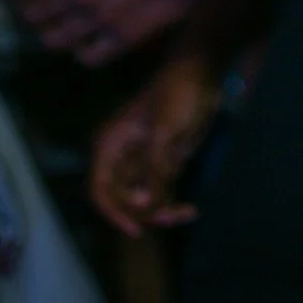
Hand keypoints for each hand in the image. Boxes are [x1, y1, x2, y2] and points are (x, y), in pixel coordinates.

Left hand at [4, 0, 224, 65]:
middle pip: (32, 16)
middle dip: (24, 11)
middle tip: (28, 5)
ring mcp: (100, 22)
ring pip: (53, 41)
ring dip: (48, 33)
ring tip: (53, 25)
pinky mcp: (123, 39)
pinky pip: (86, 58)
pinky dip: (79, 52)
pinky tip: (83, 42)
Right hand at [89, 52, 223, 236]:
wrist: (201, 73)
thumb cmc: (177, 95)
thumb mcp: (165, 134)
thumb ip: (154, 172)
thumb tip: (145, 209)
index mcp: (111, 145)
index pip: (100, 190)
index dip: (114, 213)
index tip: (136, 229)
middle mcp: (122, 157)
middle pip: (123, 200)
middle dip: (144, 213)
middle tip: (173, 216)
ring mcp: (142, 162)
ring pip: (143, 201)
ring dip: (161, 212)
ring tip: (186, 213)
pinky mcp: (162, 164)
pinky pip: (160, 193)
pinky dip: (172, 204)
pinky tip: (190, 210)